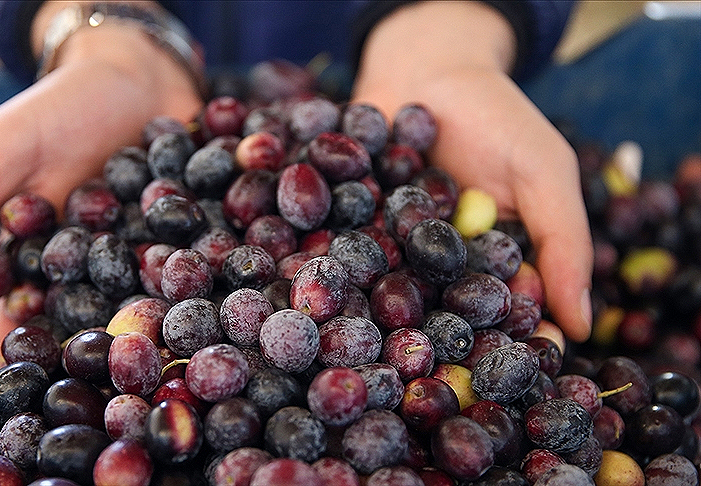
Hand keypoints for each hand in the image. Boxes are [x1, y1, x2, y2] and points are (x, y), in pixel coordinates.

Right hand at [0, 19, 202, 377]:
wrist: (135, 72)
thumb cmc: (59, 107)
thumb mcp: (5, 147)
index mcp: (37, 256)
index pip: (17, 312)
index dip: (13, 343)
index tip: (14, 371)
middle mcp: (91, 268)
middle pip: (83, 322)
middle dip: (85, 350)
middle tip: (89, 381)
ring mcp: (144, 256)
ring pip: (141, 305)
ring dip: (147, 328)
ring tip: (151, 357)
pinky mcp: (191, 240)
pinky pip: (196, 266)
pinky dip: (201, 280)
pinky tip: (208, 303)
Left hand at [352, 2, 592, 342]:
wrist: (427, 69)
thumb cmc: (497, 118)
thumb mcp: (545, 170)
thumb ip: (563, 240)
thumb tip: (580, 329)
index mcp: (490, 266)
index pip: (499, 316)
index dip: (502, 341)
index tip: (503, 363)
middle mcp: (437, 270)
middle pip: (437, 316)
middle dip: (431, 338)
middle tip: (425, 360)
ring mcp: (389, 251)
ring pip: (384, 294)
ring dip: (374, 312)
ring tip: (368, 332)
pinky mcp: (348, 227)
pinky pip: (338, 251)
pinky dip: (328, 262)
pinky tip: (318, 278)